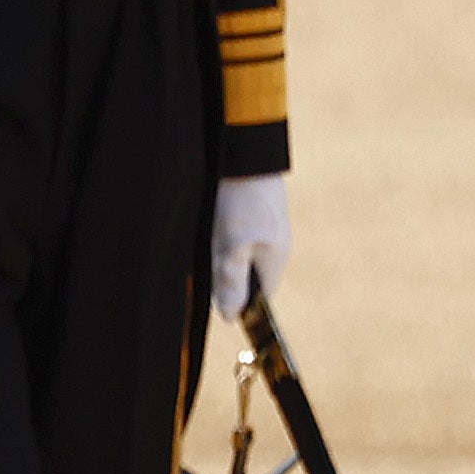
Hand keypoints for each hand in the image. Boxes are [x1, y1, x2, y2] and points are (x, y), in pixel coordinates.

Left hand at [213, 173, 289, 319]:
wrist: (245, 157)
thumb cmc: (241, 203)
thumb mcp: (233, 246)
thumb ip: (232, 281)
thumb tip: (232, 316)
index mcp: (274, 262)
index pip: (259, 299)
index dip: (240, 307)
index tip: (218, 308)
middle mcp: (273, 248)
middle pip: (247, 279)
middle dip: (225, 282)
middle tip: (200, 277)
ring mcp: (264, 231)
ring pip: (239, 258)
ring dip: (220, 260)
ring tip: (203, 250)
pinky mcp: (252, 215)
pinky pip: (234, 238)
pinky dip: (218, 240)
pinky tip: (205, 232)